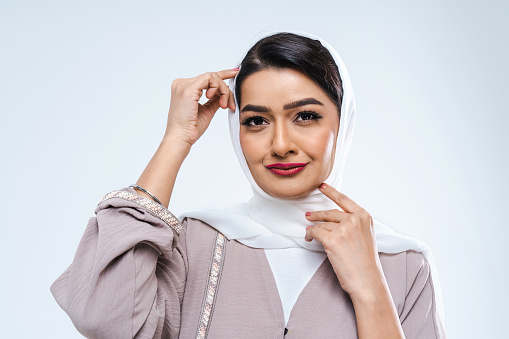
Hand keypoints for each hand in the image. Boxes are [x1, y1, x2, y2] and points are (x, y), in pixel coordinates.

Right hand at [165, 69, 238, 145]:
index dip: (222, 74)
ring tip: (224, 106)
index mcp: (184, 88)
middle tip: (231, 104)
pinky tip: (219, 102)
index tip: (234, 73)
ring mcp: (184, 84)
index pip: (205, 78)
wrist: (181, 138)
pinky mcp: (188, 88)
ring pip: (212, 77)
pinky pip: (210, 78)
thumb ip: (214, 100)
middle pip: (211, 77)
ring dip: (224, 91)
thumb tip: (223, 94)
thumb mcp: (206, 110)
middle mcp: (182, 84)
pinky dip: (219, 89)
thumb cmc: (190, 128)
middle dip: (225, 90)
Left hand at [305, 183, 384, 298]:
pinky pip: (315, 232)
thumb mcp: (366, 236)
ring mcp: (343, 229)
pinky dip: (309, 235)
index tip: (322, 186)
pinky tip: (309, 238)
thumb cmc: (366, 263)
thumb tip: (332, 219)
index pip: (344, 199)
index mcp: (365, 217)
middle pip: (330, 212)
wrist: (367, 281)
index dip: (331, 192)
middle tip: (308, 215)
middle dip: (317, 214)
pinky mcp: (332, 240)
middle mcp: (355, 220)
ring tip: (309, 233)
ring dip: (313, 228)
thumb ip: (354, 224)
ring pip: (321, 224)